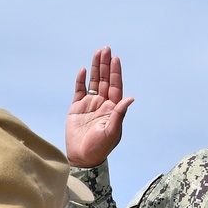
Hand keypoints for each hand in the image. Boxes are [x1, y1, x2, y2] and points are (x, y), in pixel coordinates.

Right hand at [66, 46, 134, 167]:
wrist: (82, 157)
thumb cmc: (100, 147)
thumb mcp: (112, 131)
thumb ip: (119, 114)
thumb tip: (130, 98)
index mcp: (113, 108)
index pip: (115, 86)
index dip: (116, 72)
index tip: (115, 59)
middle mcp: (102, 104)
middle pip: (105, 80)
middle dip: (106, 65)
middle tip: (105, 49)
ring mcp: (90, 104)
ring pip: (93, 82)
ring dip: (95, 68)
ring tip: (97, 53)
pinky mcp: (77, 108)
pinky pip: (79, 90)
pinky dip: (80, 80)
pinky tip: (82, 70)